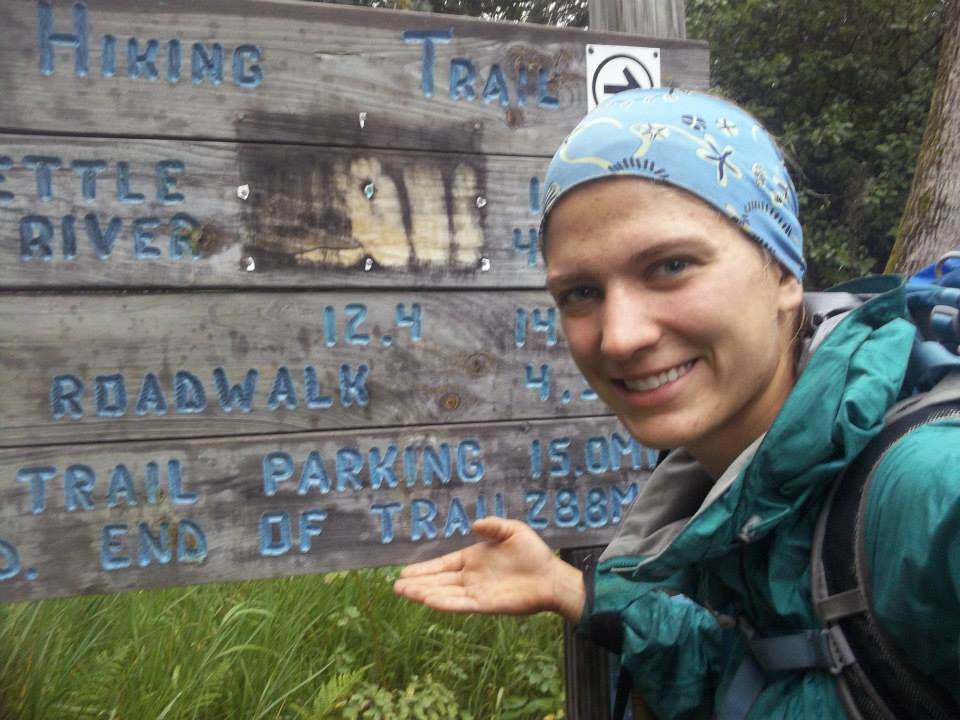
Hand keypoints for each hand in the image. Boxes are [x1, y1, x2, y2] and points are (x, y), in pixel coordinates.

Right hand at [393, 517, 585, 622]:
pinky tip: (429, 601)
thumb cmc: (533, 553)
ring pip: (445, 593)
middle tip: (396, 586)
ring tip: (405, 593)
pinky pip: (461, 604)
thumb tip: (475, 524)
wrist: (551, 576)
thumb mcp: (513, 531)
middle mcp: (471, 577)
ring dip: (425, 593)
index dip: (425, 568)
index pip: (443, 564)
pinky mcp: (486, 604)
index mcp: (473, 559)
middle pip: (439, 581)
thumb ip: (493, 526)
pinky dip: (445, 603)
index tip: (405, 571)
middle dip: (417, 583)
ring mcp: (477, 591)